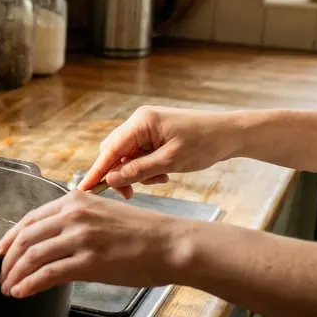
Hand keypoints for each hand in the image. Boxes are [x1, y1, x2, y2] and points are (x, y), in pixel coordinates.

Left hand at [0, 191, 190, 297]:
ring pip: (32, 256)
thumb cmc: (144, 233)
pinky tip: (21, 292)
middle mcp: (74, 215)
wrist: (172, 245)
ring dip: (14, 275)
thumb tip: (51, 240)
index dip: (10, 238)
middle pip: (25, 238)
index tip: (1, 251)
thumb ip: (76, 220)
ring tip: (9, 287)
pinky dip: (29, 284)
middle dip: (7, 260)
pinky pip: (47, 274)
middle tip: (1, 274)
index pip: (30, 219)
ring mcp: (81, 238)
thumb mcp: (103, 214)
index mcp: (76, 201)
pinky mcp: (89, 262)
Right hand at [79, 106, 244, 198]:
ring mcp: (147, 128)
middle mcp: (140, 122)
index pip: (110, 149)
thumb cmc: (205, 143)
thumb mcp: (171, 161)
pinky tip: (164, 173)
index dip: (97, 170)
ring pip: (127, 156)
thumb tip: (111, 180)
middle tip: (131, 193)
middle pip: (115, 152)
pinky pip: (140, 155)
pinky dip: (147, 168)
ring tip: (161, 178)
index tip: (85, 189)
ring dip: (137, 172)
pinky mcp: (155, 136)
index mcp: (141, 122)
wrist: (231, 135)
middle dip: (120, 174)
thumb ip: (138, 170)